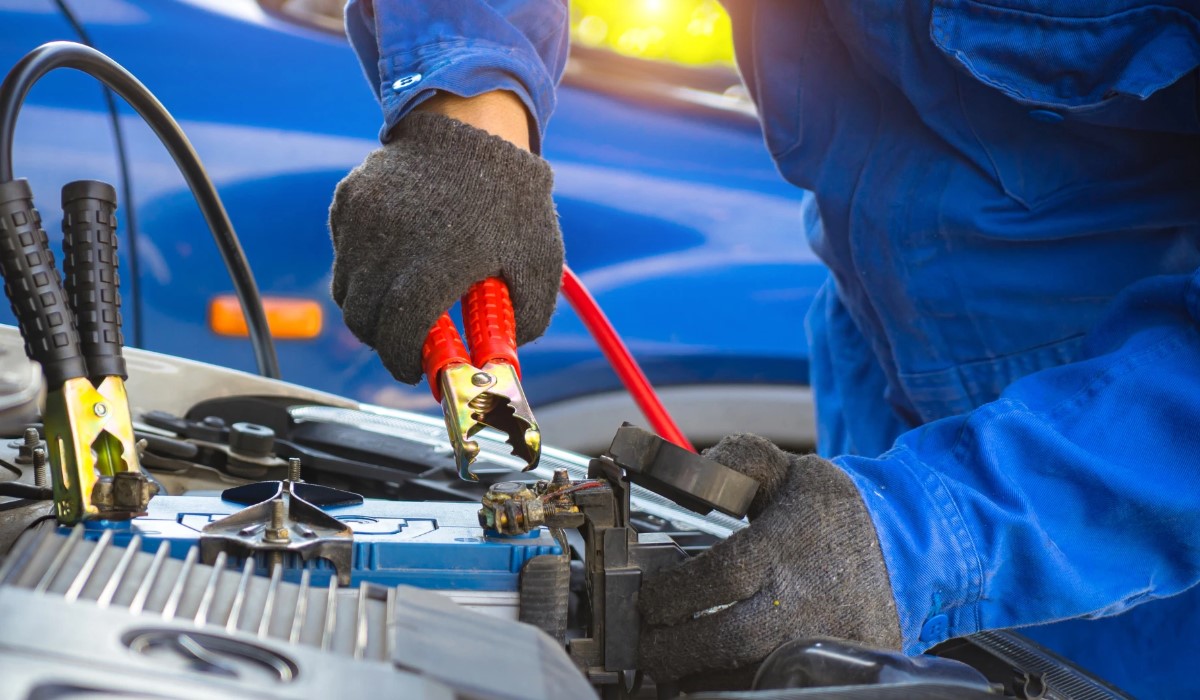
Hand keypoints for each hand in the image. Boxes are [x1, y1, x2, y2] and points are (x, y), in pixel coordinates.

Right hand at [328, 105, 561, 383]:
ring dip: (370, 306)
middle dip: (384, 341)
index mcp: (434, 268)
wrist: (474, 125)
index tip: (414, 371)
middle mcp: (387, 247)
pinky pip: (344, 252)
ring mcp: (361, 223)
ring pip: (347, 290)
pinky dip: (362, 266)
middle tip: (407, 342)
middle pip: (363, 321)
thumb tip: (502, 358)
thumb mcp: (538, 263)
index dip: (403, 363)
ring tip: (403, 298)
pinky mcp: (348, 203)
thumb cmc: (512, 199)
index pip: (398, 338)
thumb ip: (525, 320)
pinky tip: (397, 252)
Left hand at [638, 435, 901, 686]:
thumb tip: (694, 468)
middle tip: (646, 645)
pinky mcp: (843, 662)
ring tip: (676, 661)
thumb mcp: (787, 470)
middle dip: (675, 649)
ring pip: (749, 672)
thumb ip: (737, 460)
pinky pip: (783, 680)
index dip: (673, 594)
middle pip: (728, 639)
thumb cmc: (837, 509)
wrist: (909, 543)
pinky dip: (743, 681)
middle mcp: (808, 597)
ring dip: (704, 671)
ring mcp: (828, 637)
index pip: (719, 577)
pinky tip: (719, 670)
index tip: (647, 600)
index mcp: (787, 545)